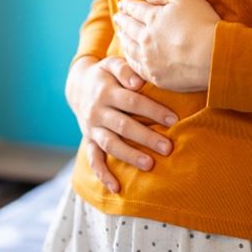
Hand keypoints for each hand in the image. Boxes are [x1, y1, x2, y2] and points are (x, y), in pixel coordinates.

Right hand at [65, 55, 178, 192]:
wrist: (77, 86)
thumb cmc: (105, 75)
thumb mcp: (111, 64)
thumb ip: (125, 69)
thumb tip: (138, 81)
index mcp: (105, 92)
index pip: (132, 102)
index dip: (153, 111)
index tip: (174, 120)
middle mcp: (97, 112)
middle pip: (123, 126)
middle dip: (146, 137)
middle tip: (168, 147)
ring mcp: (91, 128)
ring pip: (111, 144)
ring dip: (130, 156)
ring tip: (150, 165)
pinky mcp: (88, 140)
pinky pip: (93, 159)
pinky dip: (103, 174)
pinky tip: (116, 188)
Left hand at [113, 0, 220, 91]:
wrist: (212, 56)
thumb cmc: (203, 24)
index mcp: (153, 17)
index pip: (135, 9)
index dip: (128, 5)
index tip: (122, 4)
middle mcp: (146, 38)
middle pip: (129, 27)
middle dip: (122, 20)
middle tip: (117, 17)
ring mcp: (149, 58)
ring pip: (129, 47)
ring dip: (123, 39)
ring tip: (120, 35)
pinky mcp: (155, 75)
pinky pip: (136, 67)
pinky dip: (129, 59)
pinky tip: (128, 56)